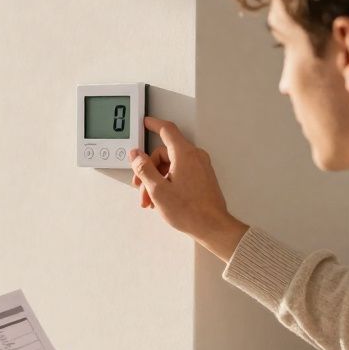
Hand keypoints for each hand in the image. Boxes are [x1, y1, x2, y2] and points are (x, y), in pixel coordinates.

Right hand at [129, 116, 249, 261]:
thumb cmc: (190, 211)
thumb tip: (136, 155)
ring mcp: (200, 167)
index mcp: (184, 154)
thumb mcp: (158, 189)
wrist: (212, 227)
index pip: (167, 130)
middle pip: (164, 153)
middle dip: (148, 169)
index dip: (153, 124)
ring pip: (171, 165)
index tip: (146, 122)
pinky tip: (162, 199)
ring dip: (156, 179)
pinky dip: (168, 182)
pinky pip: (180, 172)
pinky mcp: (202, 177)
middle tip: (140, 185)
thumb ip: (144, 168)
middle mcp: (195, 157)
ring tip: (151, 199)